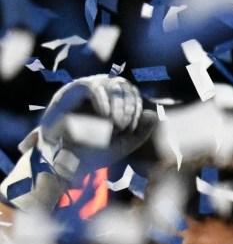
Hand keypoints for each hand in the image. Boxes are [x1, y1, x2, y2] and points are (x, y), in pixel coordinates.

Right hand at [31, 75, 152, 178]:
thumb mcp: (124, 144)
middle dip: (128, 106)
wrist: (68, 160)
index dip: (136, 108)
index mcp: (114, 103)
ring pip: (111, 83)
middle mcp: (101, 92)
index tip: (132, 128)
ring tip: (115, 124)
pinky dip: (103, 101)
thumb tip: (153, 113)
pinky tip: (105, 117)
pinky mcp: (71, 91)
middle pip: (124, 85)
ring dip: (118, 104)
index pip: (132, 93)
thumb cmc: (95, 151)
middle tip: (123, 127)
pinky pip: (92, 86)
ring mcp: (86, 89)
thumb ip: (141, 131)